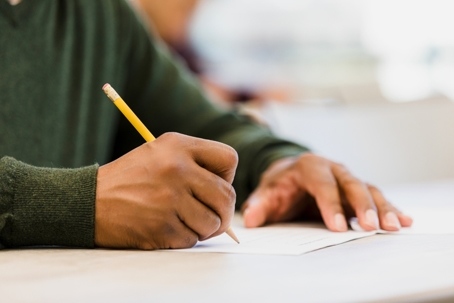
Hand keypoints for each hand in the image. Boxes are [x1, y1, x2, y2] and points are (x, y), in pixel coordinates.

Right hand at [95, 132, 237, 248]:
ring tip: (184, 221)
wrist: (88, 202)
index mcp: (178, 146)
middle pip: (227, 196)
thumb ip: (195, 164)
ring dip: (203, 229)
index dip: (227, 177)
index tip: (214, 186)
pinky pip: (192, 239)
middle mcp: (176, 168)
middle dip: (222, 212)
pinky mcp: (162, 225)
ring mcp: (169, 198)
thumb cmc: (129, 180)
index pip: (229, 158)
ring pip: (213, 222)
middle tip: (210, 216)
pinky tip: (166, 228)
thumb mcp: (160, 153)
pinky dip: (184, 239)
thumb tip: (227, 193)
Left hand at [242, 153, 412, 231]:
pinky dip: (390, 207)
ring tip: (395, 226)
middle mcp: (332, 168)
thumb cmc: (279, 185)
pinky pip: (376, 196)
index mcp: (309, 166)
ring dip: (382, 207)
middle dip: (363, 205)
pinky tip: (404, 220)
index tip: (338, 227)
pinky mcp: (356, 189)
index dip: (330, 204)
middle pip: (351, 184)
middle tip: (372, 227)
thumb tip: (252, 218)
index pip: (322, 184)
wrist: (290, 174)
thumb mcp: (266, 192)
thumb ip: (259, 204)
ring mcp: (347, 177)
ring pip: (368, 189)